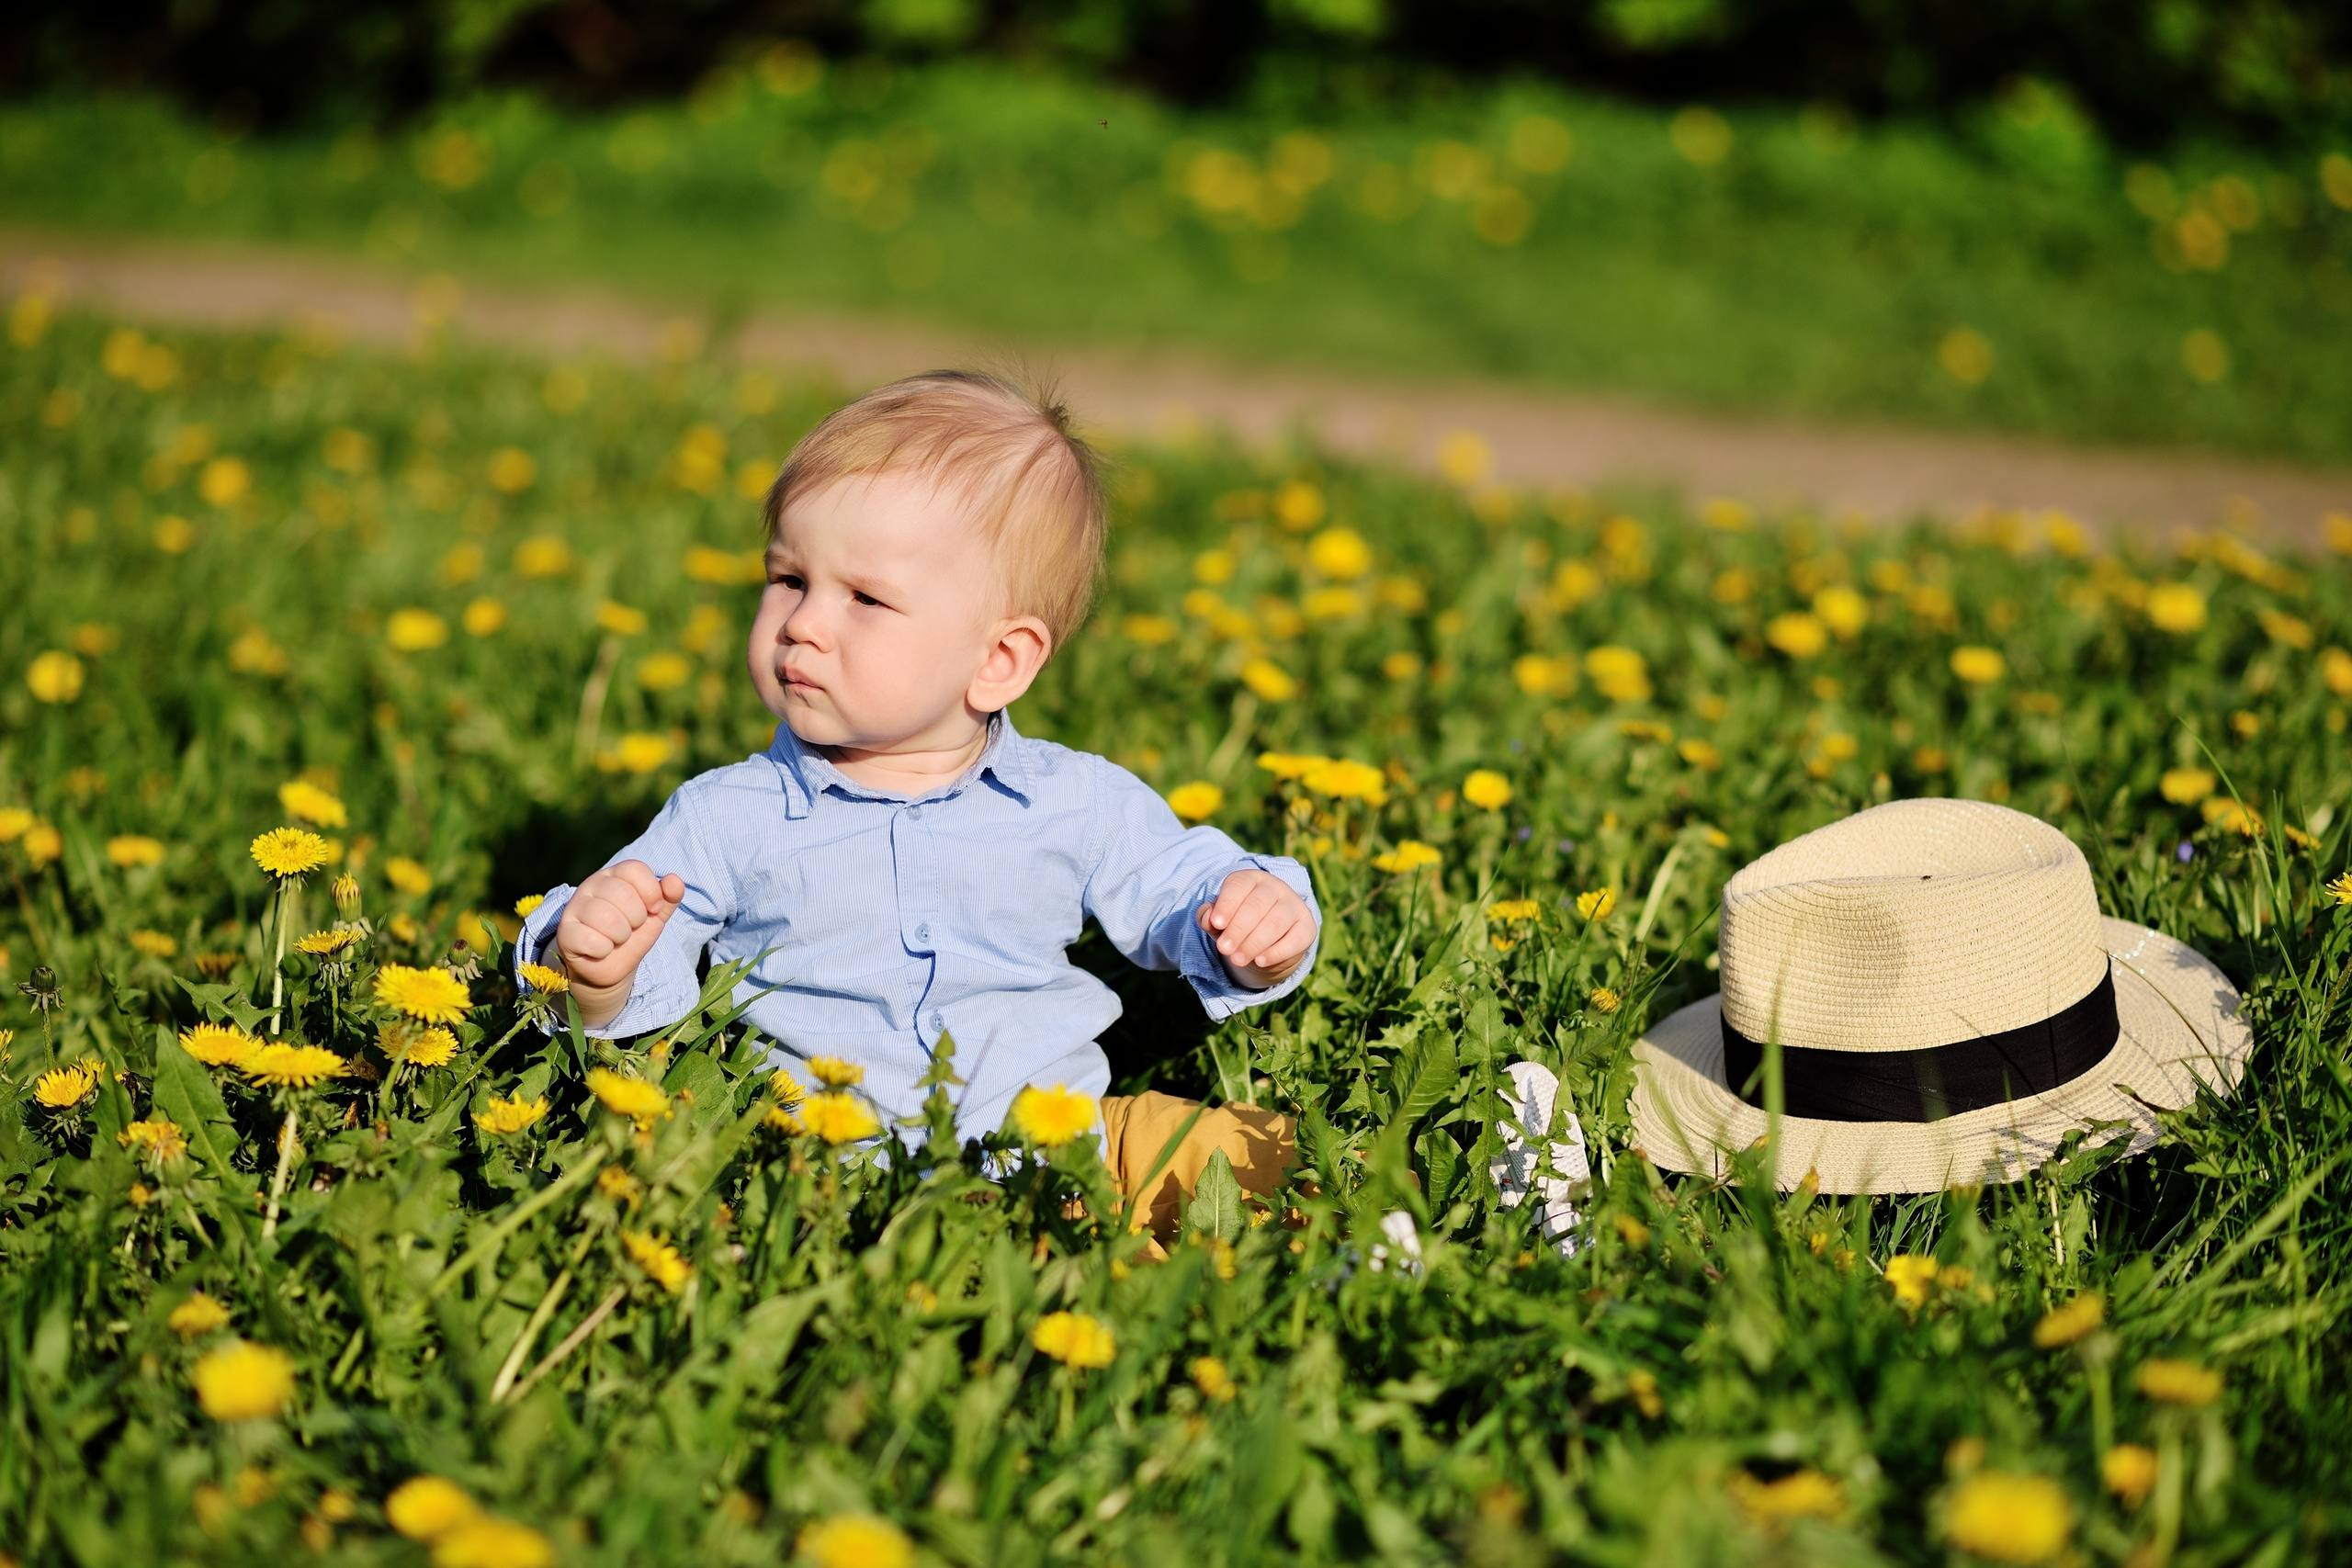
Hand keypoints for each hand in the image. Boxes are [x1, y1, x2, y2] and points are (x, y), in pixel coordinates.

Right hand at [553, 860, 684, 1027]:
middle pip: (623, 894)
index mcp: (614, 875)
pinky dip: (604, 950)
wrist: (610, 966)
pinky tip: (601, 950)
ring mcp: (574, 908)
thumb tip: (675, 880)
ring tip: (616, 939)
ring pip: (607, 918)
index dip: (651, 892)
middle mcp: (591, 885)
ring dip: (621, 936)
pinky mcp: (565, 932)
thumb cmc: (632, 933)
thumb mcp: (655, 915)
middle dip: (636, 919)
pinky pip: (592, 940)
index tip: (653, 909)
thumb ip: (668, 897)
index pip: (634, 869)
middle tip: (631, 928)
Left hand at [1195, 869, 1316, 988]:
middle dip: (1239, 929)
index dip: (1227, 904)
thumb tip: (1207, 919)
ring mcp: (1294, 906)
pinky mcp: (1308, 927)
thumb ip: (1210, 917)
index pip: (1239, 885)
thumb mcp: (1220, 920)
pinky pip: (1295, 939)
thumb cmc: (1238, 924)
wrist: (1267, 944)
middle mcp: (1275, 887)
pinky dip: (1277, 952)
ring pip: (1276, 922)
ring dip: (1255, 943)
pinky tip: (1260, 961)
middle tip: (1224, 949)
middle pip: (1257, 904)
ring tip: (1237, 960)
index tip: (1216, 923)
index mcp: (1251, 879)